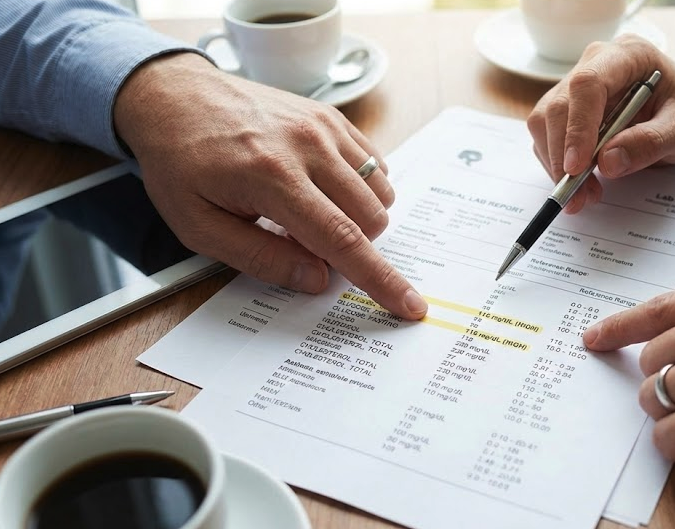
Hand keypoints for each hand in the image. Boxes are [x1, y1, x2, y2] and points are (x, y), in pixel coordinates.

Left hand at [114, 53, 426, 318]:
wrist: (174, 96)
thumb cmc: (180, 163)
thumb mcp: (199, 227)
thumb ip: (261, 258)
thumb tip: (317, 279)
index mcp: (272, 179)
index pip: (342, 240)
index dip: (379, 280)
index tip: (409, 305)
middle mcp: (307, 147)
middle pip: (371, 218)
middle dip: (352, 245)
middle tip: (305, 241)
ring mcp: (324, 127)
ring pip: (380, 192)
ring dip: (359, 216)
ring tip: (312, 211)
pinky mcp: (331, 117)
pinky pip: (375, 164)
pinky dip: (361, 188)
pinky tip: (322, 187)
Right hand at [527, 36, 674, 213]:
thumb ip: (652, 141)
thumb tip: (607, 161)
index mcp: (628, 55)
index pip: (587, 84)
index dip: (578, 126)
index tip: (578, 167)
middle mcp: (595, 64)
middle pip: (558, 106)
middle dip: (563, 155)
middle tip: (578, 194)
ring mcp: (576, 87)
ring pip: (545, 123)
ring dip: (557, 164)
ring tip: (585, 194)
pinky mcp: (568, 110)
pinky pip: (548, 138)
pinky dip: (558, 166)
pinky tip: (583, 184)